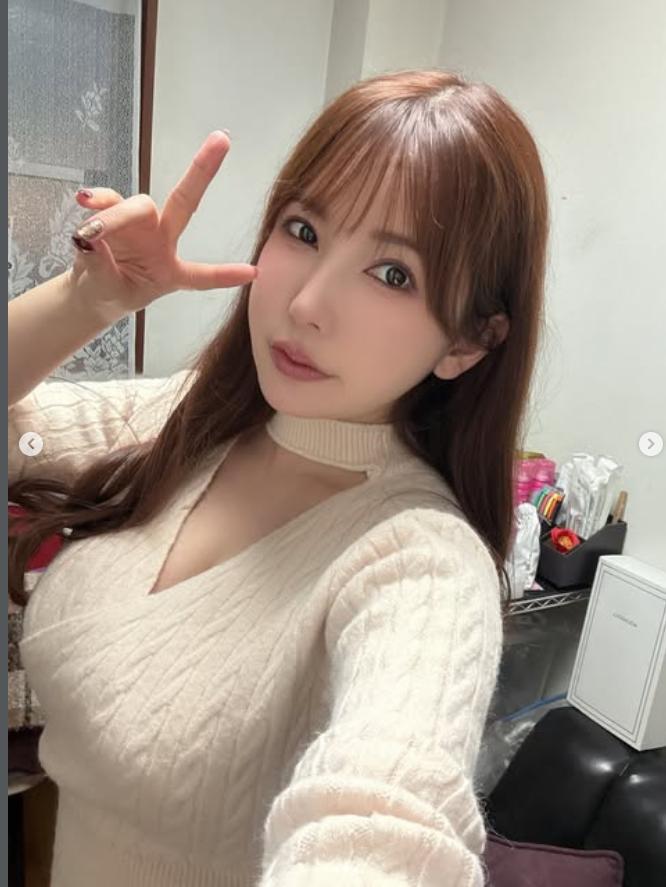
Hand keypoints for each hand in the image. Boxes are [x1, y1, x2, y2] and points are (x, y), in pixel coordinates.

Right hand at [69, 131, 257, 321]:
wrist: (89, 292)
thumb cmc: (110, 292)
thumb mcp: (108, 293)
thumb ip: (100, 268)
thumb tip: (88, 239)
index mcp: (171, 270)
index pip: (201, 275)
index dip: (224, 275)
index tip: (253, 274)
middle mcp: (161, 241)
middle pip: (184, 202)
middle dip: (203, 170)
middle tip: (221, 140)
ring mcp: (138, 224)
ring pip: (136, 206)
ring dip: (113, 217)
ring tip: (90, 233)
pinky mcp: (113, 213)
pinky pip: (106, 199)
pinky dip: (96, 199)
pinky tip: (84, 200)